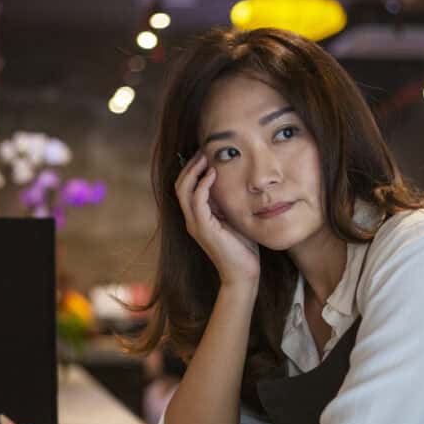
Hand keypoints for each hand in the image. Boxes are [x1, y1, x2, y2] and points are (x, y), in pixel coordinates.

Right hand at [175, 151, 259, 285]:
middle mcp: (192, 220)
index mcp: (198, 217)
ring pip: (184, 190)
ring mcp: (195, 224)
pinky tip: (213, 174)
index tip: (206, 154)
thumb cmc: (243, 248)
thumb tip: (233, 182)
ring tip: (206, 157)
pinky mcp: (203, 229)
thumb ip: (228, 203)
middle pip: (180, 185)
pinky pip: (197, 201)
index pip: (187, 187)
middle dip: (190, 165)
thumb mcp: (234, 219)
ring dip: (194, 171)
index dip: (193, 169)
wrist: (243, 274)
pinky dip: (203, 185)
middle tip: (204, 150)